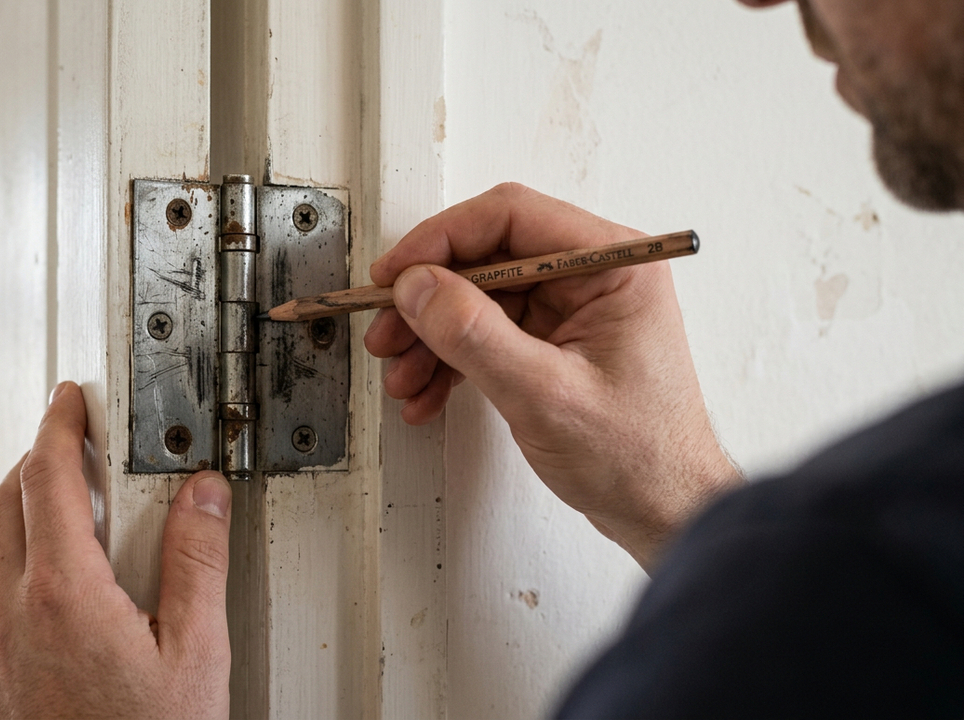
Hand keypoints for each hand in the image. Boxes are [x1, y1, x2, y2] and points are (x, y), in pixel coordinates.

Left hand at [0, 381, 231, 718]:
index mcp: (65, 596)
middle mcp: (13, 618)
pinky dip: (13, 561)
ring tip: (67, 504)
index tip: (70, 400)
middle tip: (70, 440)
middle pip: (4, 504)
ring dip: (20, 510)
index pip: (47, 478)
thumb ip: (196, 562)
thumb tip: (202, 495)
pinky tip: (51, 579)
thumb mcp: (196, 652)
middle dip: (34, 458)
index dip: (59, 426)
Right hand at [366, 183, 740, 568]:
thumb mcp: (545, 394)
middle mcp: (592, 276)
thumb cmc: (639, 457)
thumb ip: (475, 335)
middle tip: (387, 331)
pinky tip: (428, 393)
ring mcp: (572, 310)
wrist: (664, 513)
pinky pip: (487, 335)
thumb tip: (418, 287)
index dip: (441, 240)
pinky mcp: (555, 343)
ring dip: (433, 337)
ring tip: (402, 377)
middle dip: (430, 300)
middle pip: (486, 259)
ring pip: (478, 299)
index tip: (395, 274)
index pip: (510, 218)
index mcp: (612, 265)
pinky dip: (453, 361)